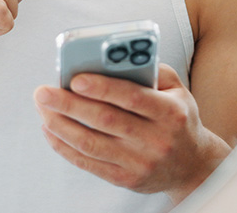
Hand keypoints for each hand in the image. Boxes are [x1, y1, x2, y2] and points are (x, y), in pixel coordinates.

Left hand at [33, 64, 230, 202]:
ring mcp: (140, 163)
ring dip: (60, 125)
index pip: (132, 97)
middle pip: (105, 120)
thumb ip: (150, 69)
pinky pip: (88, 163)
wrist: (193, 166)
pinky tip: (50, 130)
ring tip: (42, 108)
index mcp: (170, 113)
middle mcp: (156, 140)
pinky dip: (64, 146)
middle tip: (42, 92)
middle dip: (68, 104)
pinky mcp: (125, 180)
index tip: (74, 79)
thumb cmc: (177, 118)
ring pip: (91, 143)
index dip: (102, 88)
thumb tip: (111, 57)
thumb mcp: (177, 90)